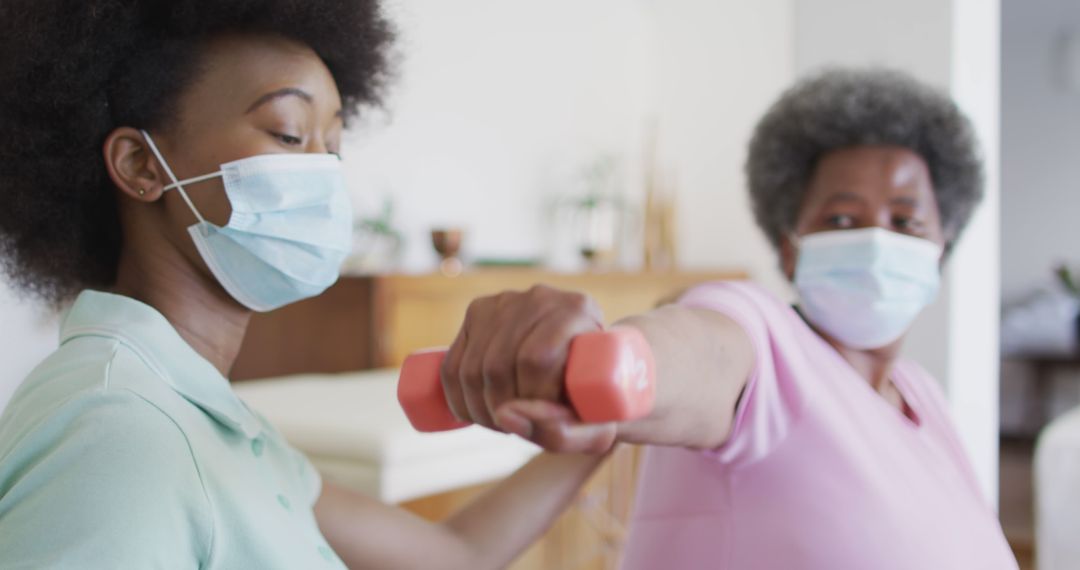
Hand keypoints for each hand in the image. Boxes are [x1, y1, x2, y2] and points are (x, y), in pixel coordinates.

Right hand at [439, 285, 613, 451]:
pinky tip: (476, 413)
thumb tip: (507, 419)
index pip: (537, 358)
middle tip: (518, 428)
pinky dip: (458, 399)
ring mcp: (504, 301)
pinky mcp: (477, 312)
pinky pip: (452, 364)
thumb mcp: (598, 423)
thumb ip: (565, 433)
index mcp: (578, 310)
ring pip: (472, 368)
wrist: (584, 361)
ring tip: (501, 423)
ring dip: (480, 410)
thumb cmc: (595, 397)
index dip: (532, 399)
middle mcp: (540, 297)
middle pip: (500, 364)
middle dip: (503, 410)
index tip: (542, 420)